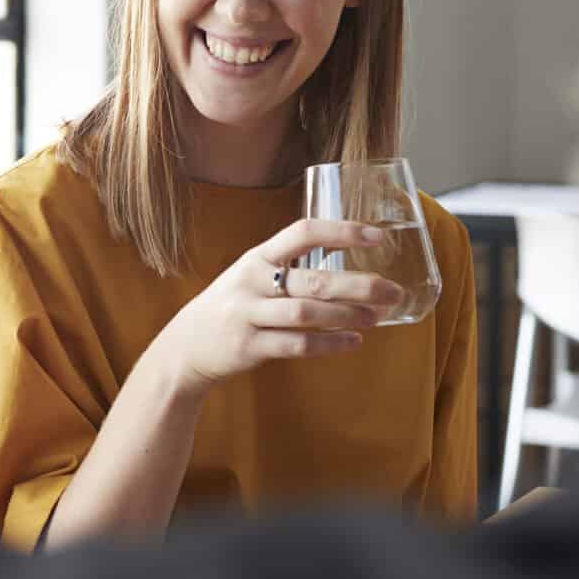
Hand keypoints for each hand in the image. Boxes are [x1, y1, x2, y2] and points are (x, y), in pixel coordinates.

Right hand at [150, 219, 405, 397]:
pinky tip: (353, 341)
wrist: (185, 346)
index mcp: (257, 257)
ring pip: (307, 313)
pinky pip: (297, 345)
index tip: (377, 237)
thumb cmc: (232, 307)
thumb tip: (351, 275)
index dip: (342, 232)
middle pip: (314, 279)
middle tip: (392, 290)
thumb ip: (290, 271)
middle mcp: (251, 281)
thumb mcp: (251, 277)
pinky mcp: (248, 346)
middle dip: (359, 285)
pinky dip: (330, 344)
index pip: (303, 233)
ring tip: (376, 317)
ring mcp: (248, 314)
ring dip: (347, 315)